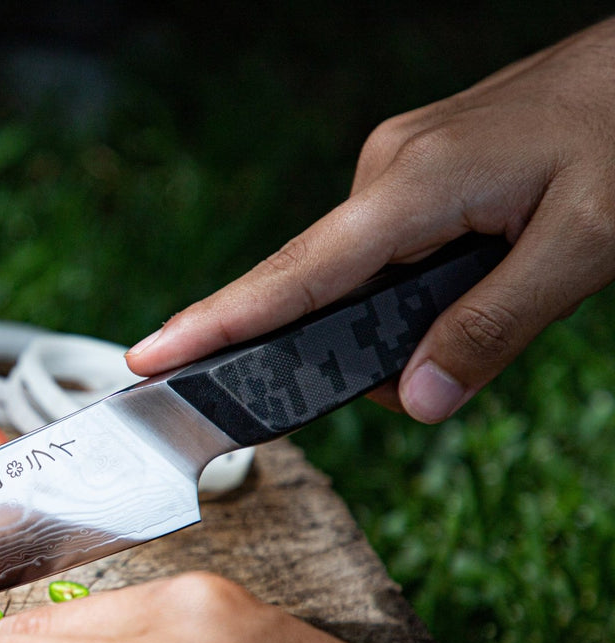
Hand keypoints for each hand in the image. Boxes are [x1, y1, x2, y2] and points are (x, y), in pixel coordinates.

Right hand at [126, 17, 614, 422]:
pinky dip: (407, 286)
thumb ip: (493, 327)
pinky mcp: (416, 169)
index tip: (148, 356)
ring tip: (481, 318)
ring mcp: (397, 165)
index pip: (292, 276)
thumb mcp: (583, 243)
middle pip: (313, 282)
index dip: (215, 323)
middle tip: (404, 383)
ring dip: (393, 319)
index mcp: (412, 187)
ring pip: (358, 272)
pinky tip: (469, 282)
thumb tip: (418, 401)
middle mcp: (385, 171)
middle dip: (329, 347)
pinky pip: (384, 246)